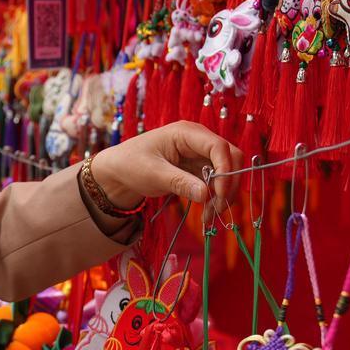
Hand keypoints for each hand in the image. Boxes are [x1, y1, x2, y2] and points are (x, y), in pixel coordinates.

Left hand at [87, 122, 242, 219]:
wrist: (119, 171)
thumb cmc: (131, 164)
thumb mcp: (152, 174)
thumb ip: (179, 182)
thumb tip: (206, 194)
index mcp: (186, 133)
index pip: (218, 146)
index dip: (225, 169)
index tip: (220, 194)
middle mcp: (198, 141)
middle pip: (230, 158)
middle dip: (229, 183)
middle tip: (219, 208)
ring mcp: (200, 155)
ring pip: (226, 173)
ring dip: (223, 195)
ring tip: (209, 216)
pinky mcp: (198, 169)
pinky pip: (216, 183)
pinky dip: (215, 199)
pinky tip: (206, 214)